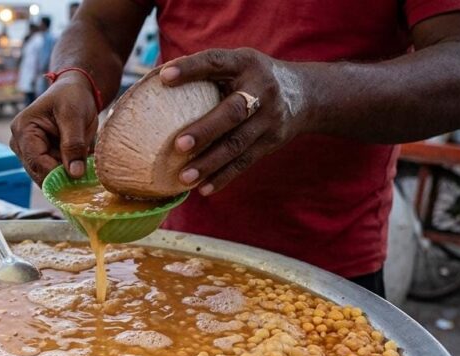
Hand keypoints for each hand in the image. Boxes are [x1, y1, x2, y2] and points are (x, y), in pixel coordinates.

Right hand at [10, 74, 98, 184]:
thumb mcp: (74, 116)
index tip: (80, 181)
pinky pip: (53, 174)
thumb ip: (74, 144)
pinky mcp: (40, 158)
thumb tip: (75, 174)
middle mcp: (20, 144)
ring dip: (66, 177)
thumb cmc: (72, 97)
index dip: (57, 175)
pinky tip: (81, 167)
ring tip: (85, 167)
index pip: (36, 162)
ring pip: (47, 177)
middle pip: (39, 173)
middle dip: (63, 178)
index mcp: (23, 130)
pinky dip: (67, 174)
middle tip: (87, 178)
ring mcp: (28, 153)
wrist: (74, 91)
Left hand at [160, 48, 308, 194]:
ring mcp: (270, 119)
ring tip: (184, 178)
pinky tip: (204, 188)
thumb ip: (208, 71)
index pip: (216, 63)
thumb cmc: (252, 78)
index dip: (191, 68)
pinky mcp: (271, 142)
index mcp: (246, 64)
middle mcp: (261, 90)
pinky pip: (245, 162)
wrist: (305, 95)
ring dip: (210, 163)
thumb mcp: (238, 64)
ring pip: (238, 144)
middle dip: (206, 130)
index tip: (164, 77)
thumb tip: (154, 81)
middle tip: (179, 146)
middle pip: (233, 112)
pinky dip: (224, 177)